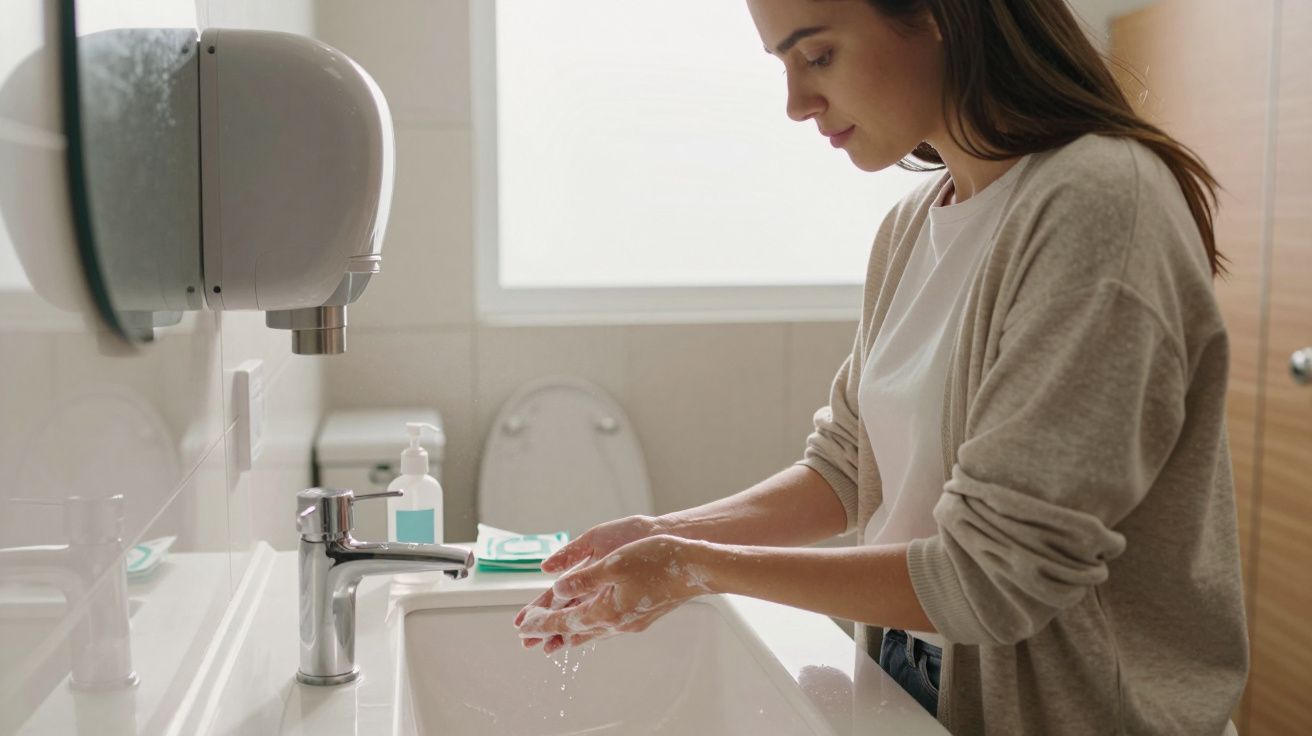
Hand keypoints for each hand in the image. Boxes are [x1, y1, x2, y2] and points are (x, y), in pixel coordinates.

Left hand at [513, 515, 668, 650]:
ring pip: (591, 632)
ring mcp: (630, 622)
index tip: (520, 627)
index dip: (539, 622)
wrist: (696, 568)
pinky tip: (590, 626)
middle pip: (574, 632)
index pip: (563, 621)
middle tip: (527, 639)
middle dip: (549, 634)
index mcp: (605, 610)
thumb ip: (581, 577)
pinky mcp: (640, 617)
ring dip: (568, 634)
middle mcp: (616, 622)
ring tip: (551, 642)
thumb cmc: (657, 560)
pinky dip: (589, 627)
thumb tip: (557, 589)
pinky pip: (605, 626)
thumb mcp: (612, 563)